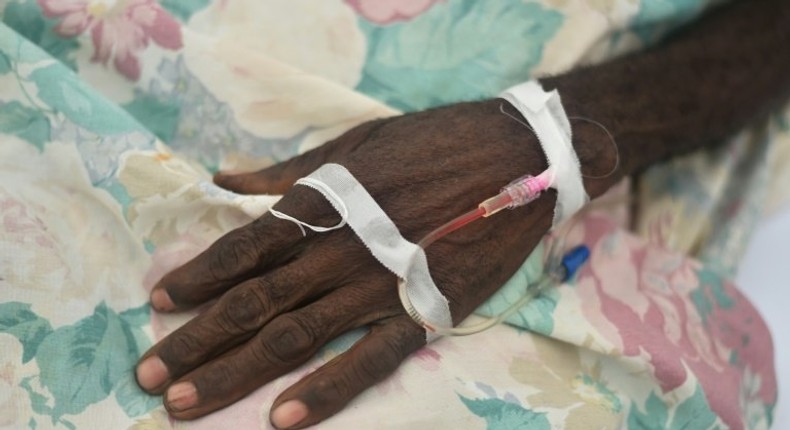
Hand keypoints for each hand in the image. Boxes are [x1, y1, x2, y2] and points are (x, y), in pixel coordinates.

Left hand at [134, 99, 614, 427]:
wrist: (515, 154)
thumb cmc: (430, 142)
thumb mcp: (350, 141)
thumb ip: (286, 170)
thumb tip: (225, 180)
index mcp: (320, 203)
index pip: (241, 250)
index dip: (195, 279)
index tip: (158, 303)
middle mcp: (337, 249)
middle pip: (252, 303)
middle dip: (196, 341)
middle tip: (150, 376)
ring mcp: (378, 285)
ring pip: (292, 336)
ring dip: (234, 372)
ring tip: (184, 403)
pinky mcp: (423, 311)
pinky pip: (367, 360)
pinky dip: (324, 391)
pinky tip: (282, 419)